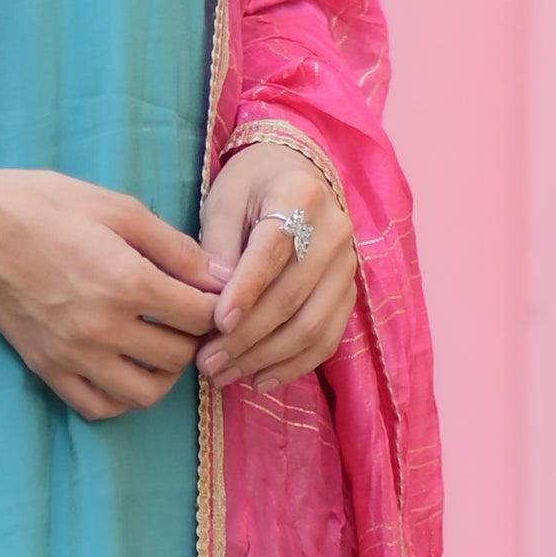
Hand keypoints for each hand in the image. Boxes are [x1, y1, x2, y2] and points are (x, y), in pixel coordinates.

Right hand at [0, 166, 223, 423]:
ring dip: (164, 373)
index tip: (211, 295)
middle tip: (188, 317)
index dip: (217, 305)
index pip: (202, 315)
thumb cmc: (46, 205)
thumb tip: (223, 277)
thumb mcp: (119, 208)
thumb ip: (176, 247)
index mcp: (127, 282)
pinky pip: (98, 406)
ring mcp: (74, 354)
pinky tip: (125, 368)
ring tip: (160, 345)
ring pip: (144, 392)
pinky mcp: (48, 368)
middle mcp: (103, 328)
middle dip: (194, 337)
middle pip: (179, 355)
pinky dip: (121, 396)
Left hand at [198, 136, 357, 386]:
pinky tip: (259, 380)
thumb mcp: (223, 201)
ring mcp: (348, 265)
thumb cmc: (249, 187)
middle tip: (206, 362)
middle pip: (292, 296)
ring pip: (311, 325)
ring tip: (224, 376)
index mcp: (301, 196)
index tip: (216, 323)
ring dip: (265, 358)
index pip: (274, 251)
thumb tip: (213, 304)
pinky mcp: (349, 292)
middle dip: (246, 337)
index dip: (246, 291)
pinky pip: (327, 338)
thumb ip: (217, 247)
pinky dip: (294, 365)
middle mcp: (335, 231)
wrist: (294, 176)